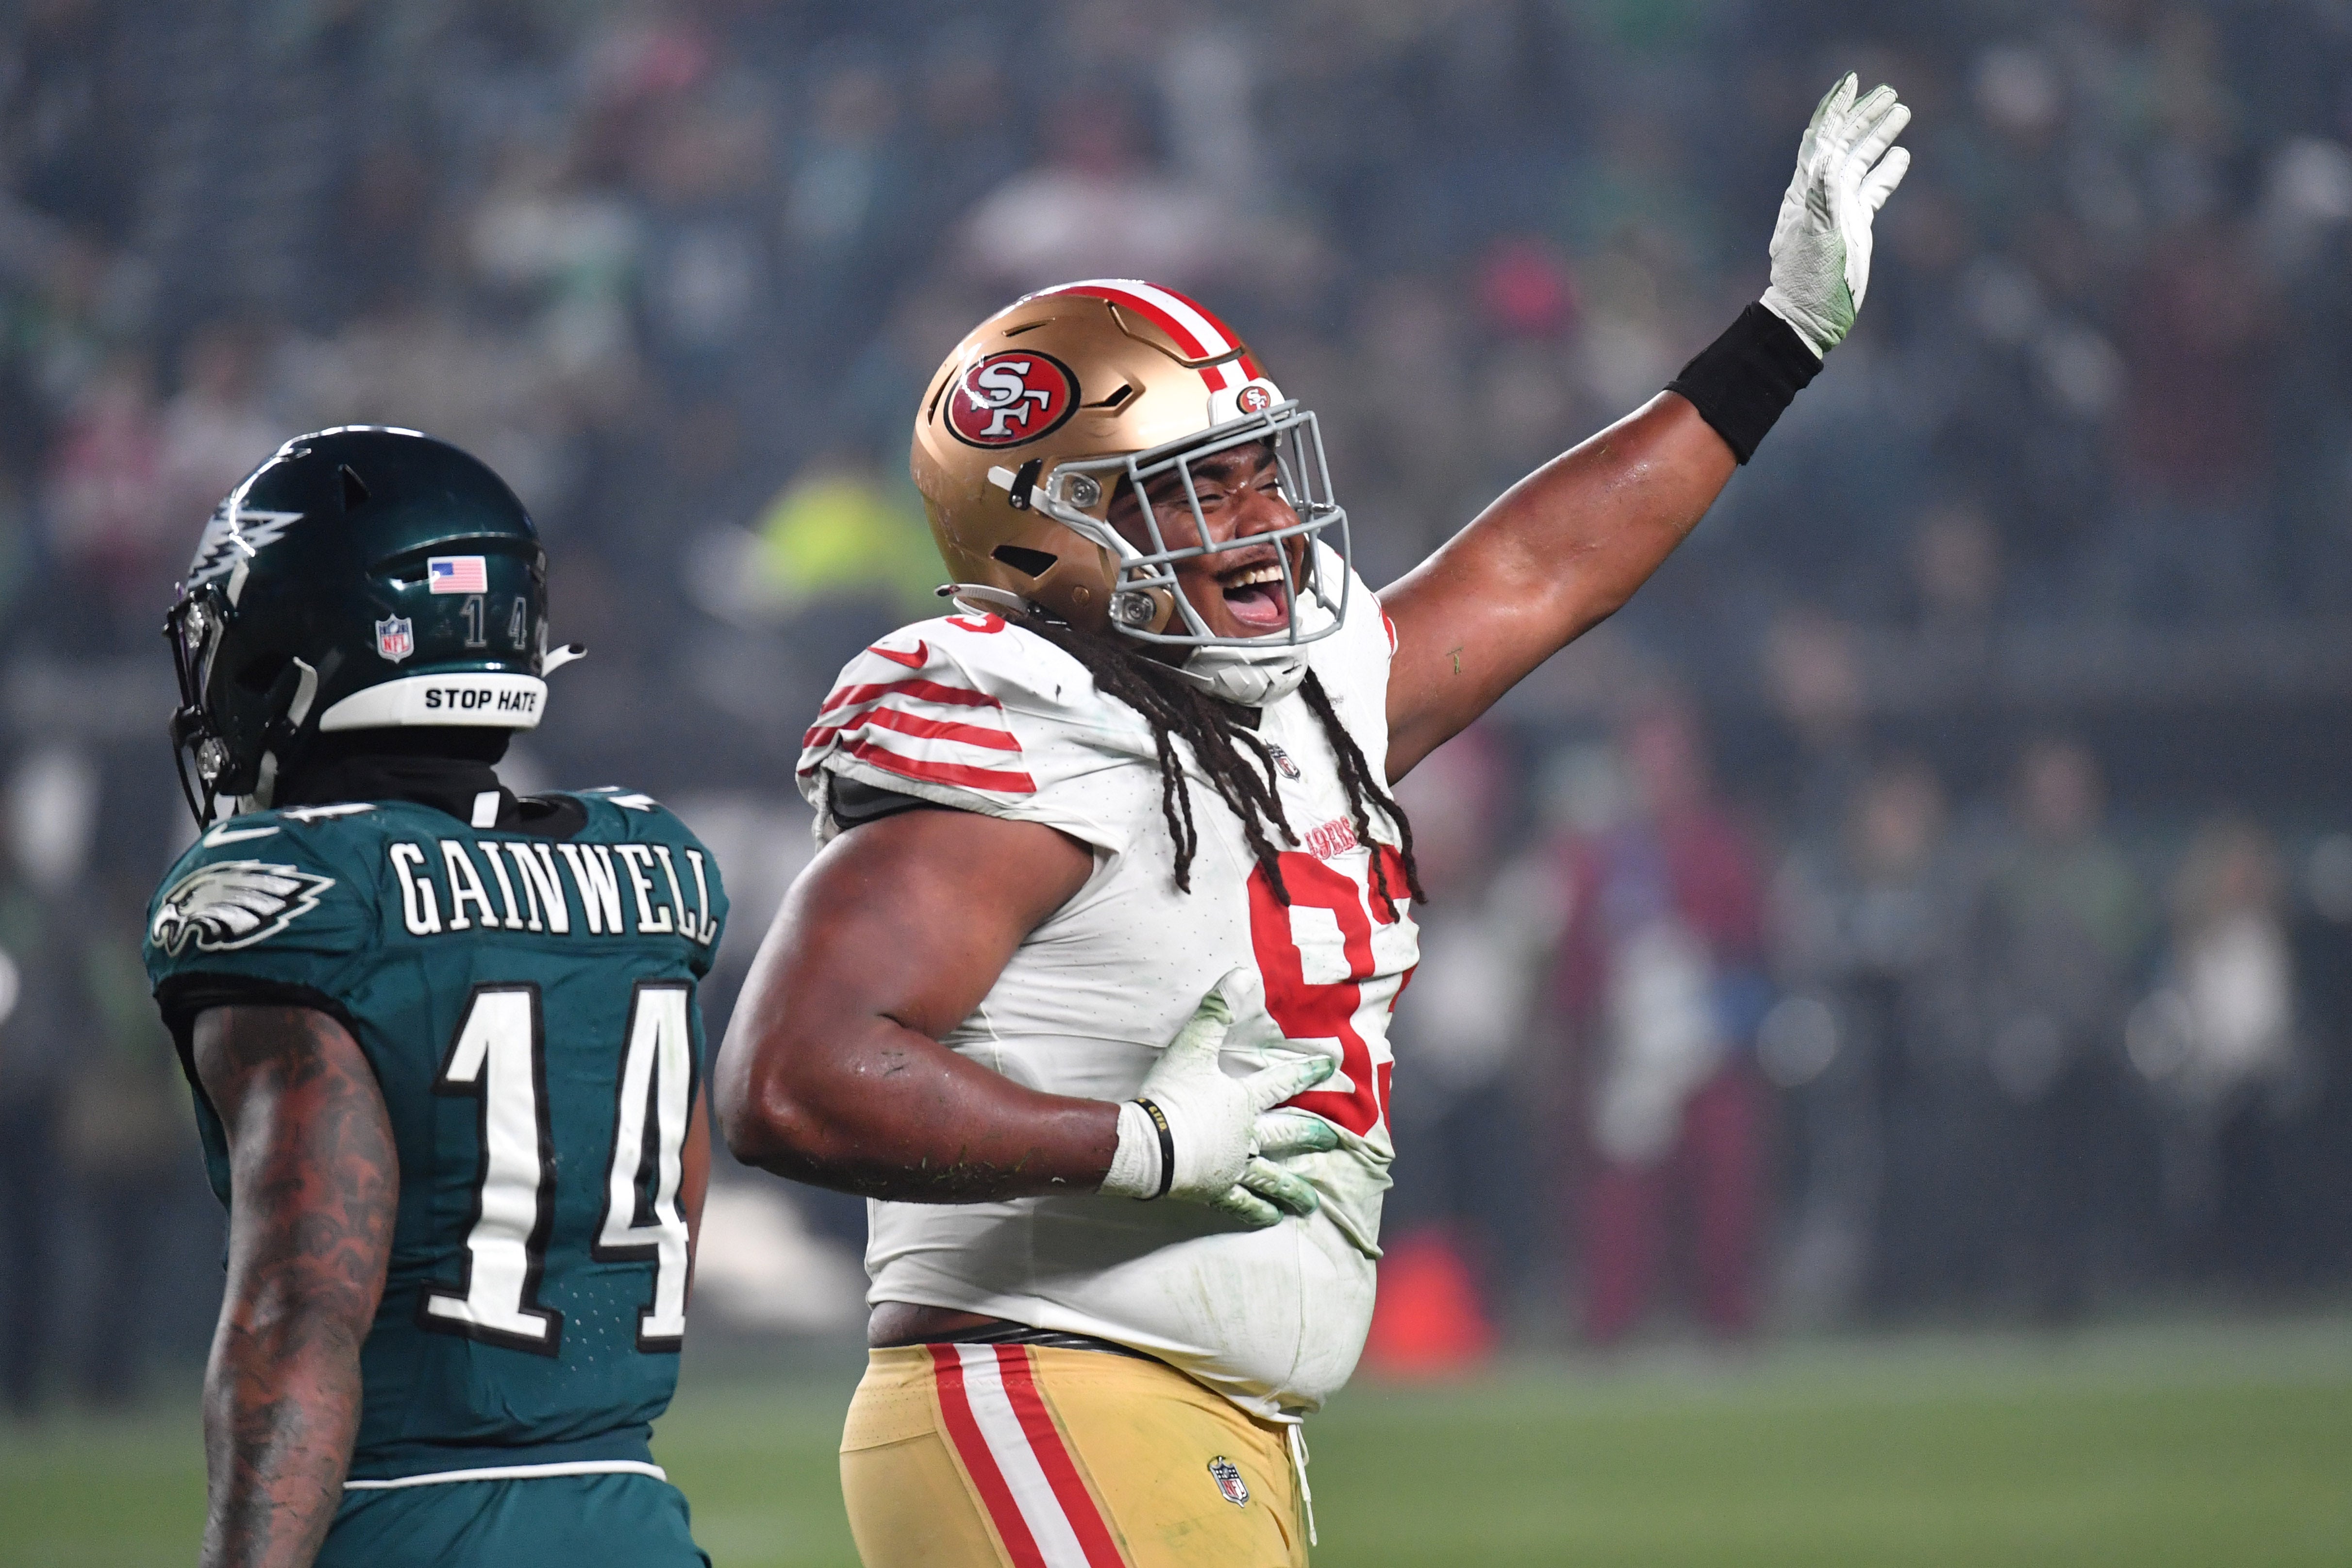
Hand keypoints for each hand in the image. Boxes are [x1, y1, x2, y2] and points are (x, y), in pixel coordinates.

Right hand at [1102, 971, 1339, 1225]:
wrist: (1149, 1145)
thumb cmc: (1170, 1095)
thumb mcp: (1191, 1047)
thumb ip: (1215, 1012)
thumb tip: (1242, 973)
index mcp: (1244, 1101)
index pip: (1284, 1082)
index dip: (1309, 1070)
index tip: (1334, 1065)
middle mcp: (1248, 1136)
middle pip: (1288, 1135)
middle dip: (1313, 1136)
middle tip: (1335, 1141)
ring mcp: (1235, 1167)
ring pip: (1272, 1179)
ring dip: (1294, 1189)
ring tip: (1312, 1202)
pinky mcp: (1216, 1191)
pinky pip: (1243, 1204)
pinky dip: (1259, 1212)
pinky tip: (1273, 1218)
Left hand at [1760, 73, 1912, 357]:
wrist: (1807, 317)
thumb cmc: (1808, 282)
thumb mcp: (1816, 240)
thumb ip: (1821, 200)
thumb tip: (1825, 161)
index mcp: (1808, 192)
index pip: (1823, 140)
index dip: (1837, 110)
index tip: (1853, 82)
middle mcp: (1822, 194)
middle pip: (1845, 143)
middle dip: (1864, 116)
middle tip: (1890, 92)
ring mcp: (1839, 208)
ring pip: (1861, 161)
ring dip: (1879, 136)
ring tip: (1902, 111)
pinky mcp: (1854, 225)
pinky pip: (1872, 189)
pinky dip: (1887, 171)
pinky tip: (1903, 156)